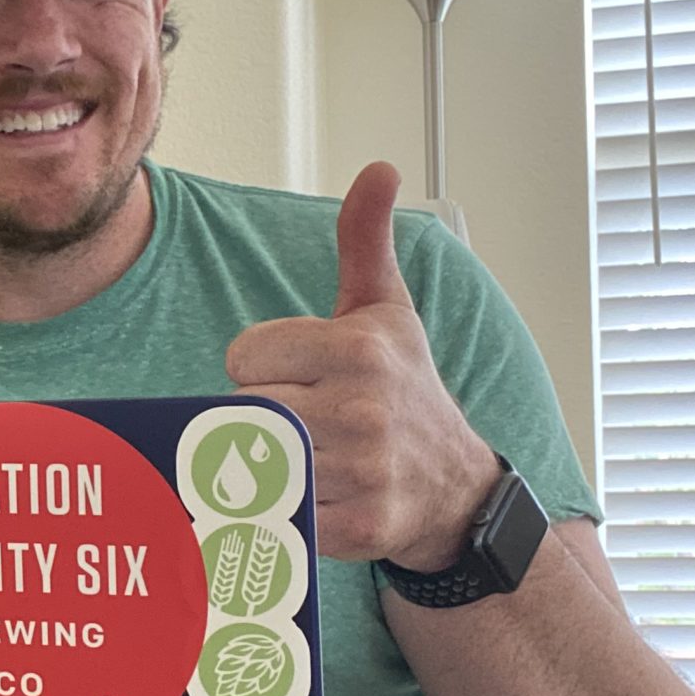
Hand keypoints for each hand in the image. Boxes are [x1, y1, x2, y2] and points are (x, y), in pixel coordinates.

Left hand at [223, 162, 495, 566]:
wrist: (454, 486)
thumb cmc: (406, 389)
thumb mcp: (385, 309)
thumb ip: (364, 240)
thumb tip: (379, 168)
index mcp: (358, 349)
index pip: (241, 358)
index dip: (261, 369)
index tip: (301, 376)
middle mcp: (361, 408)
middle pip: (240, 410)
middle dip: (258, 417)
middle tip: (303, 420)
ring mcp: (361, 472)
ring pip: (252, 463)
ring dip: (266, 465)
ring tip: (308, 456)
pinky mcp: (356, 527)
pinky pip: (275, 515)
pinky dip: (282, 511)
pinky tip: (319, 496)